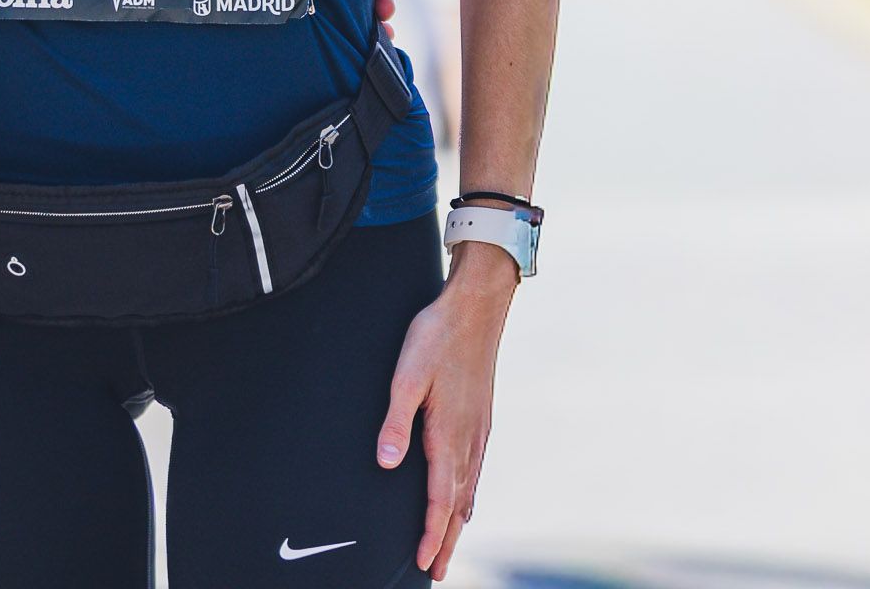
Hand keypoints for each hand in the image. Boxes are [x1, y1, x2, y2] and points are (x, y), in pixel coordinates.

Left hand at [375, 246, 517, 577]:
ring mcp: (479, 430)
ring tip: (448, 546)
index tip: (420, 562)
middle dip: (445, 539)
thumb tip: (387, 463)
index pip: (439, 498)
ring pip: (469, 489)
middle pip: (458, 504)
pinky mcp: (482, 418)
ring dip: (457, 522)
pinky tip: (466, 499)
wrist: (477, 307)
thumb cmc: (437, 336)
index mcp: (449, 433)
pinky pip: (476, 470)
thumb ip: (394, 421)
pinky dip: (469, 495)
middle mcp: (469, 439)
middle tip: (436, 571)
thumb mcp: (406, 375)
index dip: (430, 532)